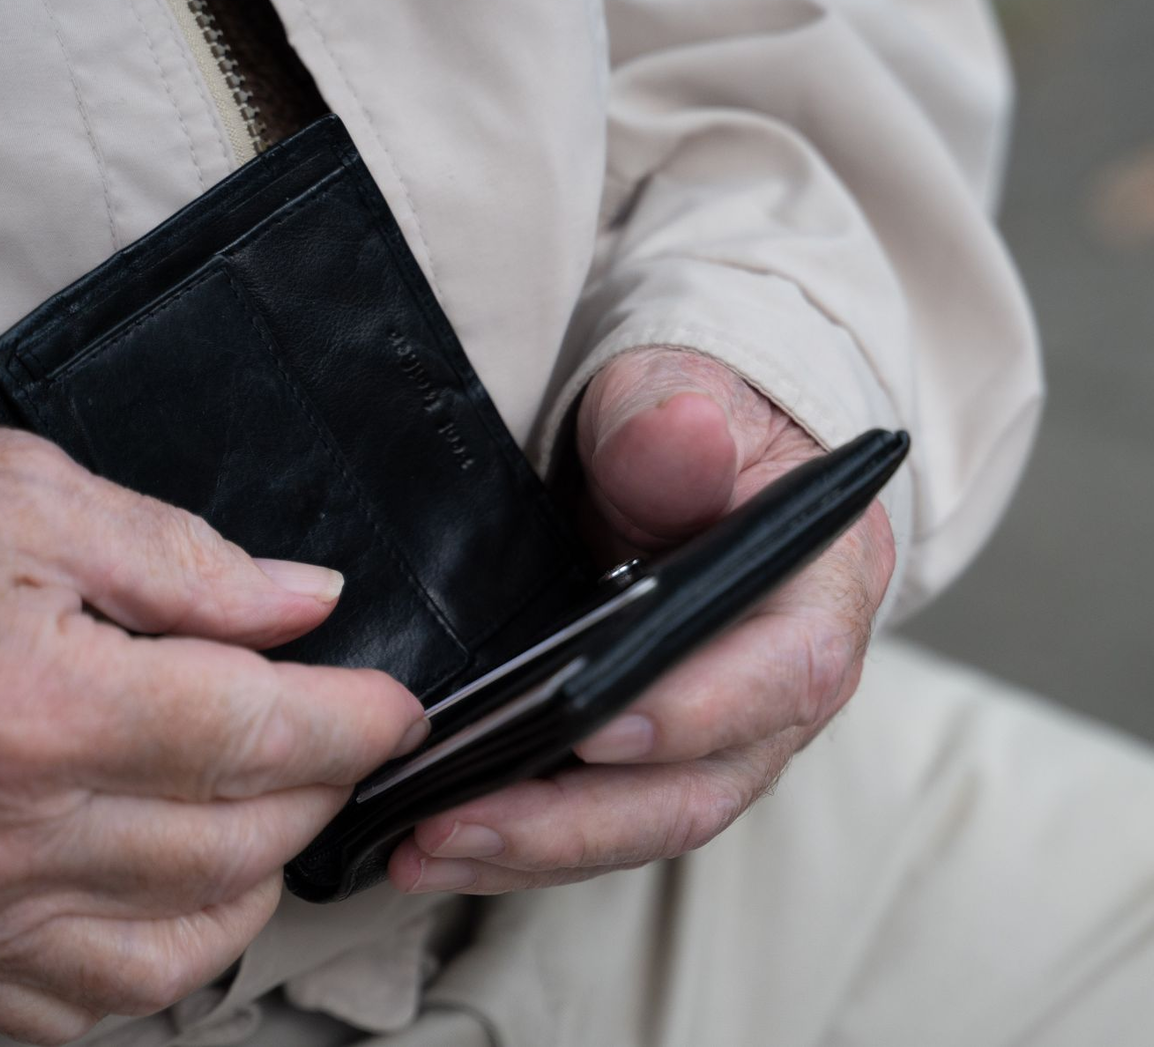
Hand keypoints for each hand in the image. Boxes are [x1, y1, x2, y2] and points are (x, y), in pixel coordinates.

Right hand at [0, 427, 423, 1044]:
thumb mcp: (32, 505)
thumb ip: (187, 561)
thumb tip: (309, 602)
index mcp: (43, 709)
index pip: (263, 731)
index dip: (359, 719)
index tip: (400, 709)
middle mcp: (13, 833)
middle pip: (244, 832)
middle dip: (326, 781)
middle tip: (342, 730)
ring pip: (192, 936)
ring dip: (268, 866)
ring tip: (279, 797)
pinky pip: (100, 999)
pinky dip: (178, 947)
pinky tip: (186, 882)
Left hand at [389, 347, 895, 893]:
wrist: (687, 452)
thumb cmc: (699, 420)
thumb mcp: (685, 393)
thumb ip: (677, 420)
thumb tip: (681, 435)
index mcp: (819, 594)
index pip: (783, 672)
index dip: (697, 710)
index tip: (595, 727)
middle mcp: (781, 685)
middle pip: (699, 786)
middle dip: (578, 820)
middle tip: (460, 824)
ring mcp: (723, 729)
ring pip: (642, 819)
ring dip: (534, 846)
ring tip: (423, 848)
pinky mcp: (663, 749)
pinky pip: (604, 813)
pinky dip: (527, 836)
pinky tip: (445, 837)